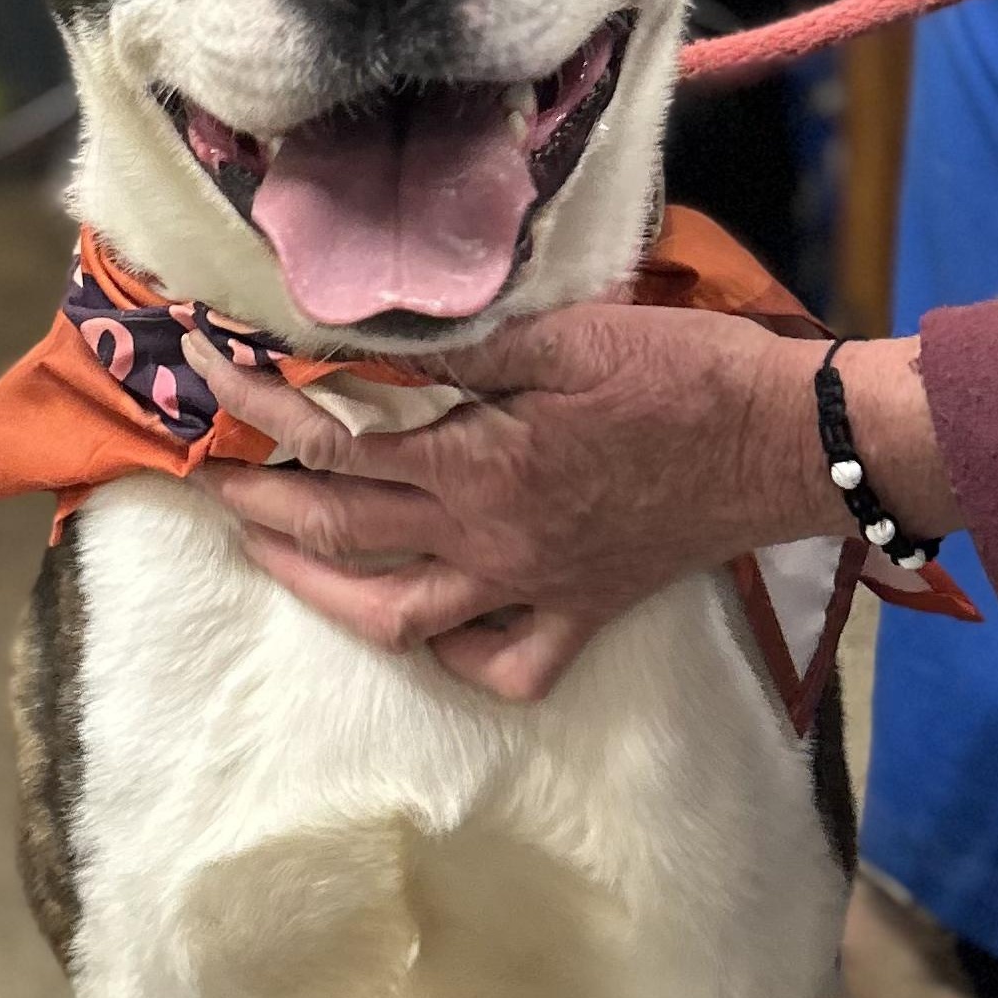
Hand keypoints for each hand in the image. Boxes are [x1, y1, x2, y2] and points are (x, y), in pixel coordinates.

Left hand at [180, 305, 870, 701]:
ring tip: (273, 556)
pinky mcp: (580, 613)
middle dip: (258, 505)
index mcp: (477, 465)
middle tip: (212, 476)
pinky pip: (502, 665)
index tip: (209, 375)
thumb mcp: (566, 332)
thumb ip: (456, 347)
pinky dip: (454, 656)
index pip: (332, 443)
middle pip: (339, 535)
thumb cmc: (684, 375)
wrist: (789, 444)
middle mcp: (487, 542)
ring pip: (397, 617)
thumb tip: (356, 337)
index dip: (259, 407)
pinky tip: (429, 626)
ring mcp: (531, 590)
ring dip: (319, 590)